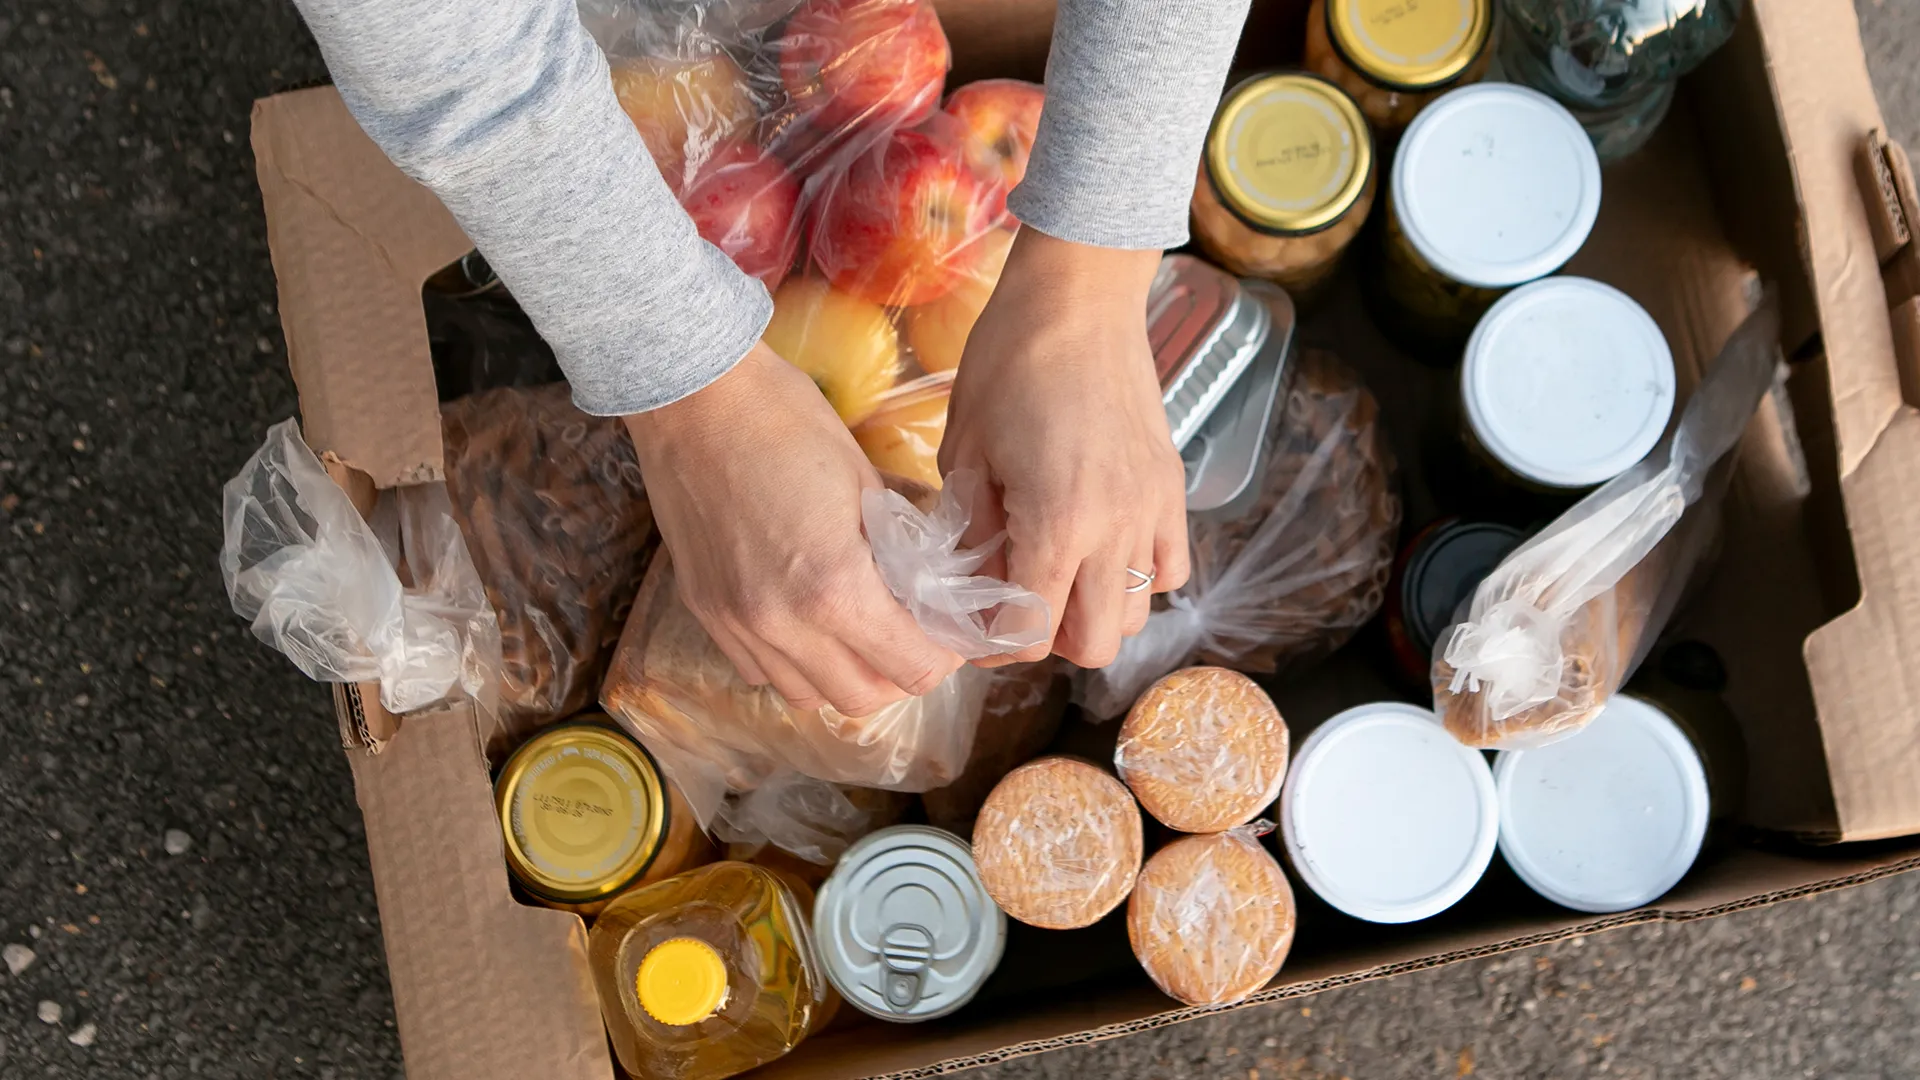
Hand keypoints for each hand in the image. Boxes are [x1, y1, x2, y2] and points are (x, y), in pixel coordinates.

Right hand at [625, 341, 963, 714]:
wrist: (692, 397)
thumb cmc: (786, 420)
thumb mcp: (867, 482)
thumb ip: (901, 550)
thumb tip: (930, 588)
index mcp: (834, 589)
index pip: (913, 668)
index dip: (944, 654)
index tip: (949, 629)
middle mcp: (781, 625)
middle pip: (864, 698)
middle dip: (901, 672)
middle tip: (914, 632)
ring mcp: (736, 625)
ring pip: (808, 695)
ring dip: (846, 674)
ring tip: (861, 631)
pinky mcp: (704, 613)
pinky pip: (761, 671)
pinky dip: (795, 663)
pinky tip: (808, 621)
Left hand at [938, 228, 1190, 667]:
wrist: (1079, 298)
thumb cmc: (1008, 362)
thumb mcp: (966, 451)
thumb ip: (972, 529)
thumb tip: (972, 581)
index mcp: (1056, 522)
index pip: (1030, 632)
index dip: (994, 641)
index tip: (973, 621)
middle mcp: (1115, 529)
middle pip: (1094, 644)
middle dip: (1048, 638)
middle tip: (1014, 602)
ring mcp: (1152, 511)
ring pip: (1136, 615)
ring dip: (1092, 612)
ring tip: (1057, 575)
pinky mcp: (1173, 489)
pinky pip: (1170, 569)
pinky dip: (1138, 578)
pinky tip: (1102, 549)